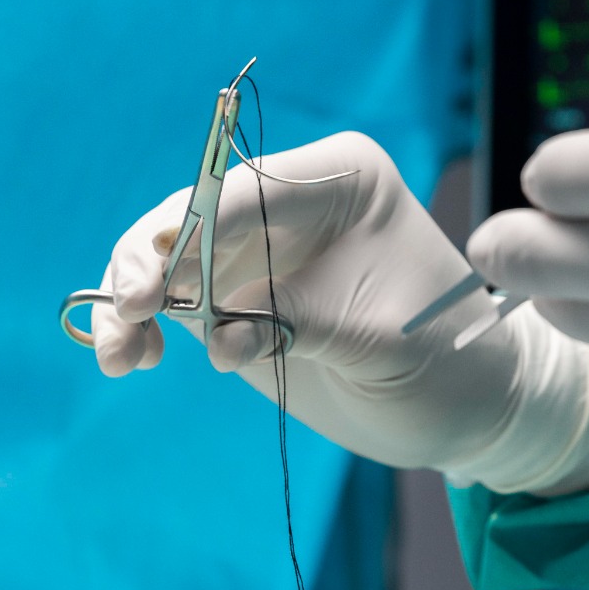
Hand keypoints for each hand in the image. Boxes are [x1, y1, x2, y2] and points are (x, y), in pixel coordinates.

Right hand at [92, 134, 588, 495]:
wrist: (468, 410)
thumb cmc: (449, 363)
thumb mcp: (384, 341)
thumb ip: (297, 322)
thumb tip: (217, 334)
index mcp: (340, 179)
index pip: (244, 192)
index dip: (189, 234)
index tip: (158, 286)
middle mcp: (288, 204)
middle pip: (188, 218)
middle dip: (149, 268)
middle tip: (129, 319)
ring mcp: (255, 252)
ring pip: (165, 261)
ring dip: (131, 304)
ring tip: (120, 357)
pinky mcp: (234, 301)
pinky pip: (170, 304)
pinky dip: (142, 329)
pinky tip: (132, 360)